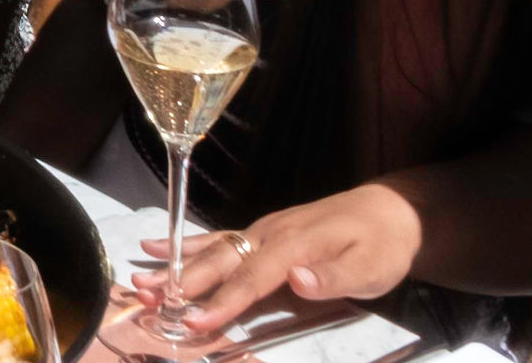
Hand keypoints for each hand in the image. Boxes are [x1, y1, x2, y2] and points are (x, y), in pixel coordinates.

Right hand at [153, 183, 425, 333]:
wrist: (390, 212)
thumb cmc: (383, 245)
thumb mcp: (372, 267)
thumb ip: (334, 277)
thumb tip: (295, 280)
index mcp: (295, 244)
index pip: (253, 276)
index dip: (224, 300)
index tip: (196, 320)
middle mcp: (271, 233)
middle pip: (222, 260)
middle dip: (185, 281)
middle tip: (149, 298)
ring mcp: (263, 230)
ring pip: (213, 248)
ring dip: (176, 265)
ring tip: (142, 278)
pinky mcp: (263, 234)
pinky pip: (219, 239)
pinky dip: (187, 244)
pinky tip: (156, 246)